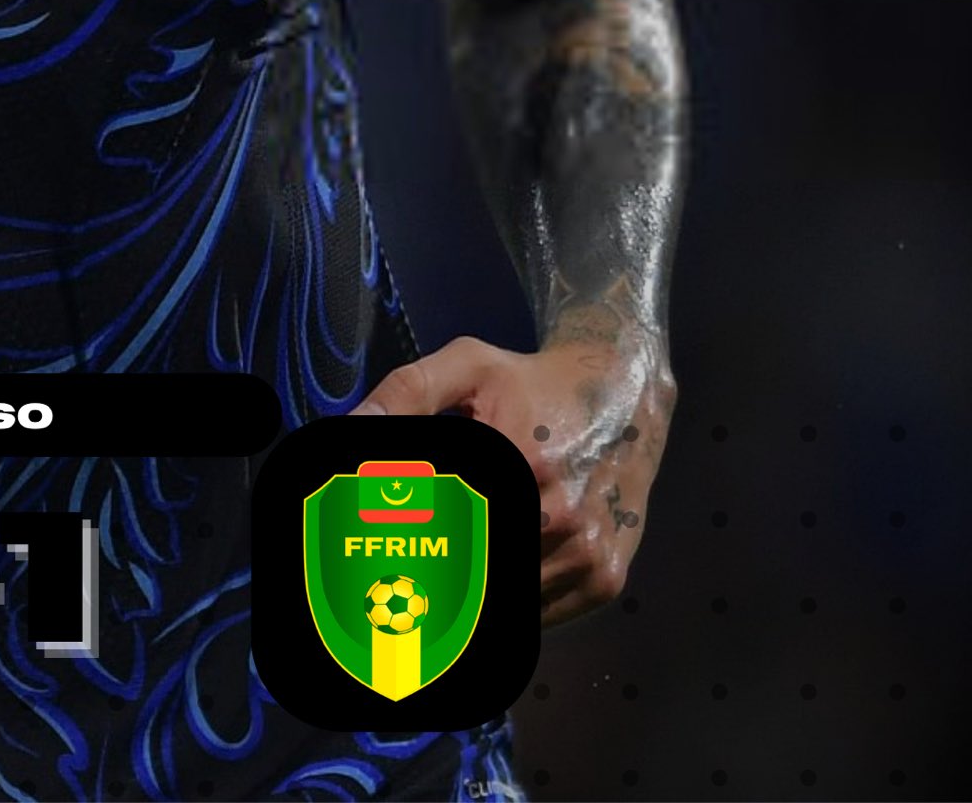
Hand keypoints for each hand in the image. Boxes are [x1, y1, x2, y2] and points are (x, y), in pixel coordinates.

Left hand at [349, 331, 675, 626]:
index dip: (408, 545)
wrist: (626, 392)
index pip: (442, 530)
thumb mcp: (468, 366)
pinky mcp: (606, 578)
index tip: (379, 549)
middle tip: (402, 571)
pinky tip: (493, 570)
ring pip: (507, 599)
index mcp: (517, 463)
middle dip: (436, 574)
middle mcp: (557, 516)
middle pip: (472, 572)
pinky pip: (542, 612)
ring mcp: (586, 554)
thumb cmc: (535, 381)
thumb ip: (406, 392)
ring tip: (447, 570)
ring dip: (476, 592)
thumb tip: (351, 426)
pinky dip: (513, 598)